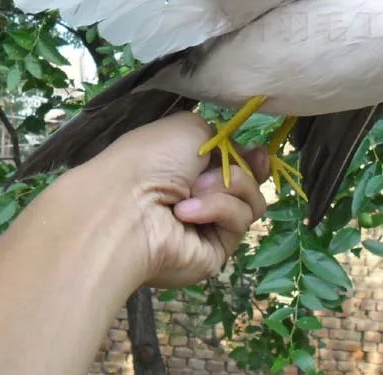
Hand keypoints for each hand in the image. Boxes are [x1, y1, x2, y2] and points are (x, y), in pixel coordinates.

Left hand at [89, 112, 268, 288]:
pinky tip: (185, 212)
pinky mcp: (214, 252)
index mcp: (189, 167)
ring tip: (192, 191)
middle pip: (250, 184)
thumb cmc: (150, 160)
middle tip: (228, 168)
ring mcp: (208, 227)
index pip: (235, 164)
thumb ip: (221, 136)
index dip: (251, 158)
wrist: (126, 206)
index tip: (256, 154)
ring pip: (251, 202)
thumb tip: (247, 153)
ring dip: (226, 188)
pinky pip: (238, 223)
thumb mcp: (187, 129)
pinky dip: (217, 209)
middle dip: (244, 172)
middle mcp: (199, 197)